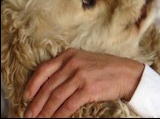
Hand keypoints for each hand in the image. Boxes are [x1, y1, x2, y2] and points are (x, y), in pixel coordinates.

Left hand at [23, 48, 143, 117]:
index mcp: (69, 55)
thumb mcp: (83, 60)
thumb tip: (48, 86)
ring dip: (45, 112)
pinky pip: (68, 106)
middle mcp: (73, 63)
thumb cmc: (104, 67)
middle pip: (47, 86)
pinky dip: (59, 116)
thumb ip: (66, 68)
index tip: (26, 97)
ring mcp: (80, 76)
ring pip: (55, 97)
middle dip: (36, 104)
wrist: (125, 72)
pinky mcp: (88, 89)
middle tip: (29, 115)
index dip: (32, 85)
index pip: (43, 69)